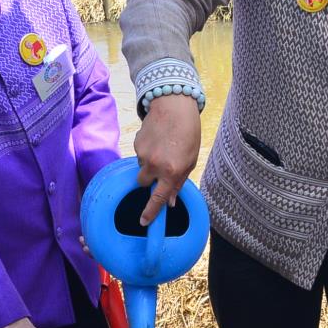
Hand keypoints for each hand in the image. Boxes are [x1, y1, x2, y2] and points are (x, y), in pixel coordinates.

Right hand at [134, 93, 201, 226]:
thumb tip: (169, 202)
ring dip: (150, 163)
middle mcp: (155, 165)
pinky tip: (157, 139)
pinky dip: (147, 150)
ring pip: (142, 167)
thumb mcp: (190, 160)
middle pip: (143, 183)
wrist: (174, 106)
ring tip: (164, 147)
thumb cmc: (188, 133)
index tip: (143, 222)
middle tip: (161, 167)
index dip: (150, 213)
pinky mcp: (136, 143)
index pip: (157, 199)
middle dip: (149, 180)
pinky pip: (139, 154)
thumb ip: (179, 182)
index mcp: (172, 172)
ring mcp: (143, 154)